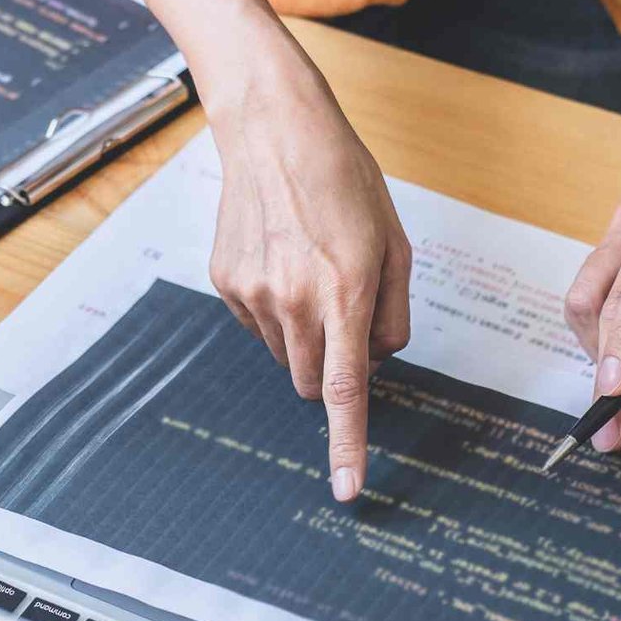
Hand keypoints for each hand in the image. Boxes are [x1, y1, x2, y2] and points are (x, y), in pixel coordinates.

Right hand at [208, 50, 412, 503]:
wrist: (273, 130)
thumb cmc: (344, 180)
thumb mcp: (393, 244)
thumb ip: (394, 312)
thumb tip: (378, 361)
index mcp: (346, 292)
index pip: (345, 391)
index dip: (348, 445)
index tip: (348, 490)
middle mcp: (294, 300)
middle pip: (311, 383)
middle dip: (331, 370)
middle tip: (345, 313)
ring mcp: (252, 294)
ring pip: (284, 357)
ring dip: (304, 337)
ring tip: (310, 272)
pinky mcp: (225, 283)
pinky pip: (257, 326)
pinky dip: (275, 310)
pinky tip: (281, 258)